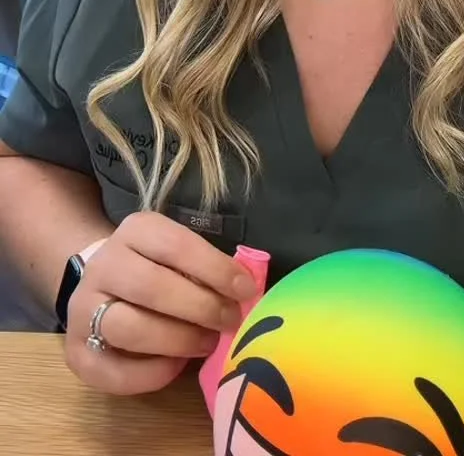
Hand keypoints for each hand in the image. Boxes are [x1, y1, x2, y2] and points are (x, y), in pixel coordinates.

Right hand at [65, 212, 256, 394]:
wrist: (101, 284)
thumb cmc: (156, 268)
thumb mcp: (178, 254)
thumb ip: (206, 269)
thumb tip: (244, 294)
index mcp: (134, 232)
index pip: (175, 245)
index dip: (215, 269)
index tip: (245, 290)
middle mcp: (104, 265)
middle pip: (151, 286)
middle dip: (199, 307)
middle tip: (229, 322)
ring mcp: (83, 308)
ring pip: (127, 327)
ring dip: (176, 340)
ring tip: (206, 344)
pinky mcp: (75, 351)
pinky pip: (112, 371)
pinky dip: (151, 374)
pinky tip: (176, 367)